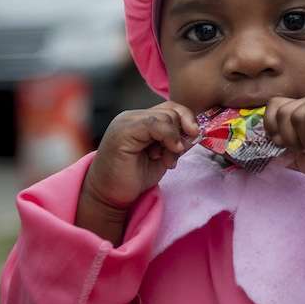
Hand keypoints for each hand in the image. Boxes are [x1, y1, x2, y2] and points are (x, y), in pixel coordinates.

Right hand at [82, 102, 199, 212]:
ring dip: (174, 141)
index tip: (195, 138)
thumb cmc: (133, 178)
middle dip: (181, 134)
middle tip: (174, 157)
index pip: (171, 109)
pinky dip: (168, 137)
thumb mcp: (162, 157)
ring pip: (165, 116)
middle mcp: (132, 116)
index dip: (187, 121)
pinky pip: (154, 123)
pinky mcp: (124, 130)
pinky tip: (163, 156)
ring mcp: (127, 121)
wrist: (108, 195)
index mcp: (140, 120)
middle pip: (171, 110)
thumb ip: (176, 142)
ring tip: (166, 161)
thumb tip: (196, 131)